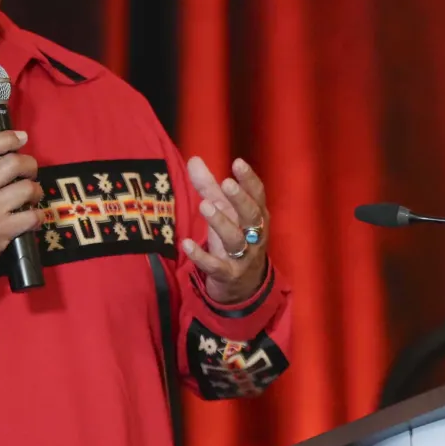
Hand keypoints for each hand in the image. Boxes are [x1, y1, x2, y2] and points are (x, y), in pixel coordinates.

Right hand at [0, 131, 42, 264]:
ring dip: (36, 191)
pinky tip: (34, 218)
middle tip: (30, 172)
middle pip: (13, 163)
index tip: (22, 137)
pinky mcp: (3, 228)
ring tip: (33, 196)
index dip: (8, 138)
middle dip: (29, 165)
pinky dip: (38, 216)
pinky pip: (32, 216)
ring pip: (27, 188)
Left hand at [182, 155, 269, 302]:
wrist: (244, 286)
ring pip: (235, 239)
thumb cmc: (235, 240)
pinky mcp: (228, 275)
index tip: (237, 163)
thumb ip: (209, 187)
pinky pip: (215, 266)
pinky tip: (187, 244)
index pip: (257, 195)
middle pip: (251, 216)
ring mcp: (242, 257)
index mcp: (257, 217)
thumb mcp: (225, 213)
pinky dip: (201, 256)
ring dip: (221, 223)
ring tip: (205, 206)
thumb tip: (193, 159)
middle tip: (227, 183)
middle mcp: (254, 235)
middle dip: (240, 199)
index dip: (249, 180)